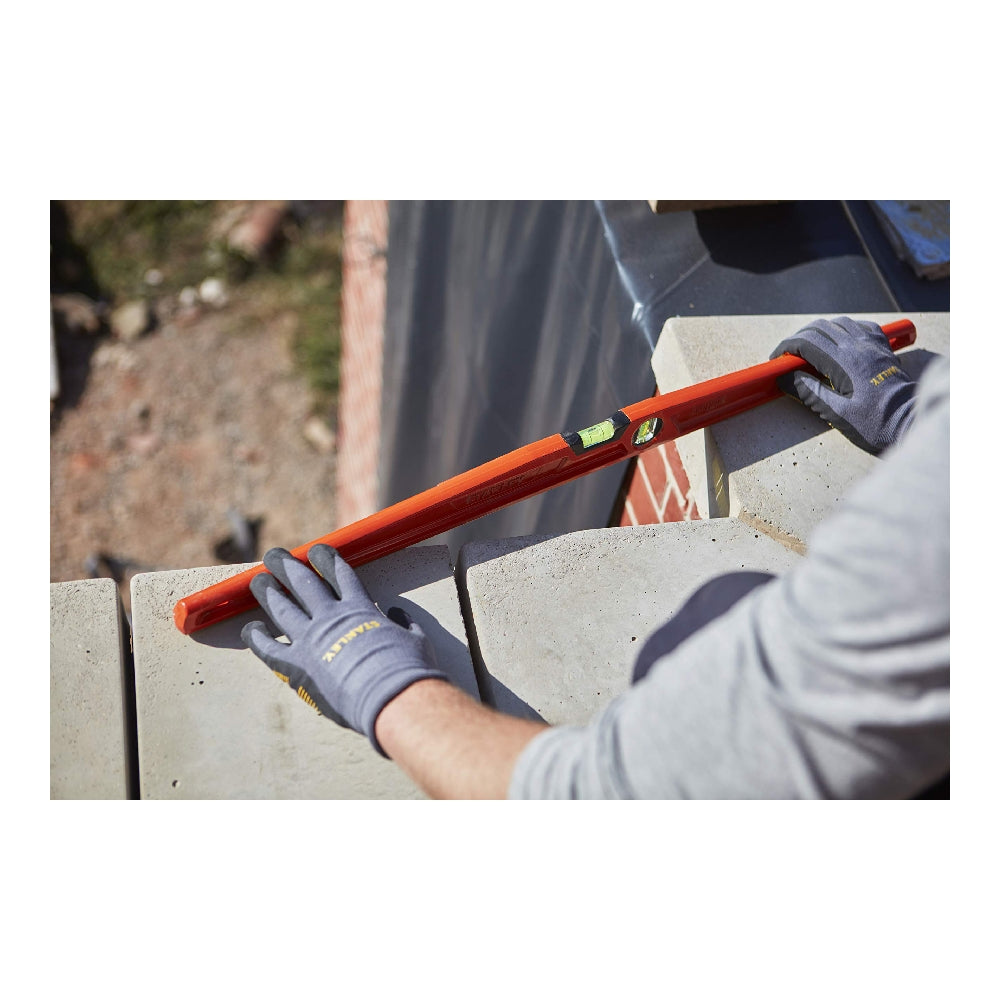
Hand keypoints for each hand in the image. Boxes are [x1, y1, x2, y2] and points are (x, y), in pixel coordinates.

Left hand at [241, 545, 448, 755]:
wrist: (391, 697)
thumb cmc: (409, 670)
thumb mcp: (416, 639)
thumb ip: (405, 623)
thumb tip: (397, 614)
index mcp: (360, 609)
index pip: (340, 574)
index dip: (326, 559)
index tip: (316, 550)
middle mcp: (331, 618)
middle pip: (303, 583)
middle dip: (287, 566)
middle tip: (274, 556)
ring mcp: (311, 640)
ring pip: (282, 608)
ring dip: (268, 592)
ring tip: (257, 581)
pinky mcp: (297, 667)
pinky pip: (269, 649)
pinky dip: (257, 638)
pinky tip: (250, 628)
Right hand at [769, 316, 915, 453]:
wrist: (910, 423)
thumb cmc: (876, 423)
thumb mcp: (837, 414)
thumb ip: (810, 392)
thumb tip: (786, 378)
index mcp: (845, 362)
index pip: (808, 341)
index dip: (787, 347)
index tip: (777, 360)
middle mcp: (859, 347)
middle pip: (821, 328)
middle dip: (799, 338)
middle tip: (788, 357)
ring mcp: (873, 345)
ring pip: (839, 324)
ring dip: (820, 332)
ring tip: (810, 350)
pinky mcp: (883, 349)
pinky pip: (861, 327)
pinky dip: (844, 330)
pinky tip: (840, 343)